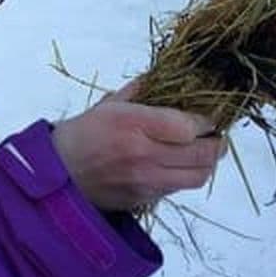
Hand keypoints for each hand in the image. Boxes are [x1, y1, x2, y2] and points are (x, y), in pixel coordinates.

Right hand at [52, 80, 225, 211]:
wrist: (58, 172)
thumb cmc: (83, 133)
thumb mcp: (109, 104)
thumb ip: (141, 91)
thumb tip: (166, 77)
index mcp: (134, 124)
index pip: (189, 126)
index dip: (206, 121)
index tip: (208, 117)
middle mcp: (144, 155)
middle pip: (202, 154)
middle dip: (217, 143)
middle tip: (217, 136)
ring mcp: (146, 181)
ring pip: (197, 177)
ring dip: (207, 164)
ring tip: (205, 152)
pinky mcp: (144, 199)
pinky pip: (178, 189)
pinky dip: (186, 176)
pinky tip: (181, 165)